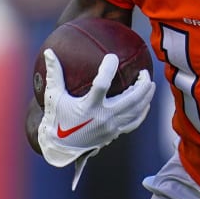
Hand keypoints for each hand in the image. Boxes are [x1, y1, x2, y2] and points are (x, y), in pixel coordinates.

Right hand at [36, 49, 152, 174]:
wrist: (60, 147)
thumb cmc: (56, 118)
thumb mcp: (53, 96)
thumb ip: (54, 73)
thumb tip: (49, 51)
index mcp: (88, 106)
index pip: (102, 84)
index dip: (108, 69)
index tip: (113, 57)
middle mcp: (103, 117)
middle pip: (130, 99)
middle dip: (141, 85)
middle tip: (144, 71)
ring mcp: (111, 127)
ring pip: (136, 110)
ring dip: (146, 96)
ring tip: (150, 84)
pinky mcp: (115, 133)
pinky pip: (134, 122)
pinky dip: (142, 112)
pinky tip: (146, 103)